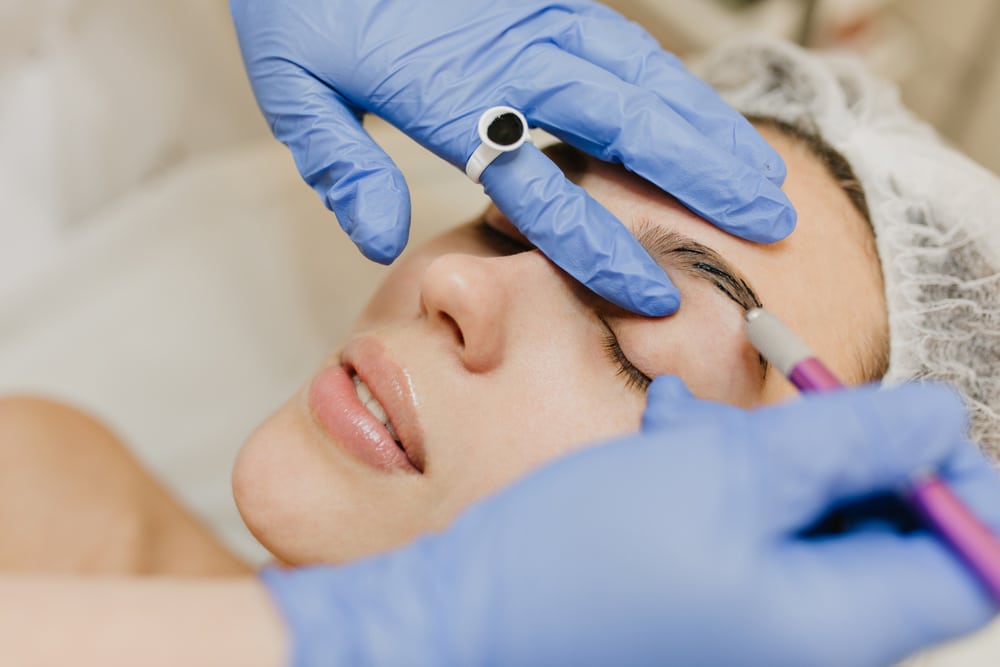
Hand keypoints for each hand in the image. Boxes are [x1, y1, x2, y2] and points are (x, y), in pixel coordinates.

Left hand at [230, 0, 795, 315]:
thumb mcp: (294, 86)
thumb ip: (342, 165)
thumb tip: (379, 238)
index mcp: (454, 97)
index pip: (546, 191)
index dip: (602, 248)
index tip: (652, 292)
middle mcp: (515, 58)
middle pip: (629, 128)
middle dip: (704, 181)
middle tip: (771, 221)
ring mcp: (540, 19)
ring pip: (645, 81)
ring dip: (710, 130)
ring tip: (765, 172)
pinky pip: (627, 44)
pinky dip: (676, 83)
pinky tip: (703, 111)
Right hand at [261, 379, 999, 665]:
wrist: (468, 622)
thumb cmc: (582, 561)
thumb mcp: (724, 475)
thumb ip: (847, 444)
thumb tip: (938, 420)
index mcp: (832, 628)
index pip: (965, 561)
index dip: (957, 478)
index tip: (915, 414)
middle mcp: (801, 639)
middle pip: (875, 530)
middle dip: (827, 446)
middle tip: (773, 398)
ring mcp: (746, 625)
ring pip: (798, 520)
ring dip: (756, 450)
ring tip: (680, 417)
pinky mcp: (700, 604)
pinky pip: (742, 532)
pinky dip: (714, 477)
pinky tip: (660, 443)